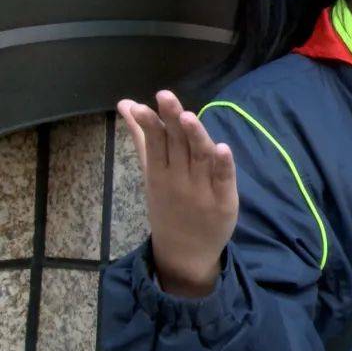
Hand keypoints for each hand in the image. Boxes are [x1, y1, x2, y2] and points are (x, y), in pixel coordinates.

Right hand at [117, 91, 237, 297]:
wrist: (185, 253)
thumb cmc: (168, 206)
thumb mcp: (152, 174)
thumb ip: (143, 138)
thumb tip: (126, 104)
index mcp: (159, 173)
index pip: (155, 142)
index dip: (150, 122)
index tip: (144, 104)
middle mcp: (179, 179)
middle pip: (177, 145)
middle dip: (171, 121)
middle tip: (166, 97)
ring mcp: (202, 190)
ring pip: (199, 158)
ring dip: (195, 137)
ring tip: (189, 116)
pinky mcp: (225, 201)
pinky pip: (224, 180)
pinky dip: (223, 165)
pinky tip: (222, 148)